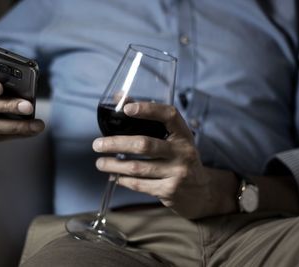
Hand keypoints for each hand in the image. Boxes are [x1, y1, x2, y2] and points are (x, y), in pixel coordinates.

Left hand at [93, 102, 234, 218]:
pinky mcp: (170, 191)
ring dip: (114, 165)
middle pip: (144, 145)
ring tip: (100, 163)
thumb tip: (119, 97)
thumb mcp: (174, 139)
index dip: (148, 109)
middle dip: (116, 144)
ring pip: (138, 168)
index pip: (169, 115)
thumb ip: (150, 119)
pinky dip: (123, 180)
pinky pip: (140, 185)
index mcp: (184, 134)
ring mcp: (178, 173)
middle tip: (97, 144)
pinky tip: (114, 176)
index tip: (127, 108)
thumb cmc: (181, 158)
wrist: (201, 192)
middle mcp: (183, 152)